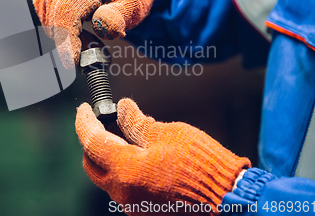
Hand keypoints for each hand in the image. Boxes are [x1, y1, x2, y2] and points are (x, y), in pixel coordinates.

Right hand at [33, 0, 161, 66]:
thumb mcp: (134, 6)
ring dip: (64, 33)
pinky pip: (44, 14)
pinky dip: (58, 25)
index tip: (72, 61)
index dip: (67, 38)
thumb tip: (102, 29)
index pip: (68, 10)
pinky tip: (77, 23)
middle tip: (94, 47)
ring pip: (47, 18)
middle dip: (70, 40)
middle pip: (55, 16)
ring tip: (90, 30)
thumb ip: (118, 18)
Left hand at [75, 98, 249, 214]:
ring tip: (128, 135)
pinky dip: (125, 169)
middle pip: (93, 164)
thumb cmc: (202, 165)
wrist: (231, 199)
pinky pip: (124, 187)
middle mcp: (123, 192)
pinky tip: (141, 155)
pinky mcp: (144, 211)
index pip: (92, 142)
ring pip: (108, 177)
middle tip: (103, 123)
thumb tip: (122, 109)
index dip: (84, 122)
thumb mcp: (168, 134)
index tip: (83, 110)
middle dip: (92, 142)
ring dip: (111, 156)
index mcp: (126, 170)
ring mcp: (133, 206)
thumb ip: (137, 123)